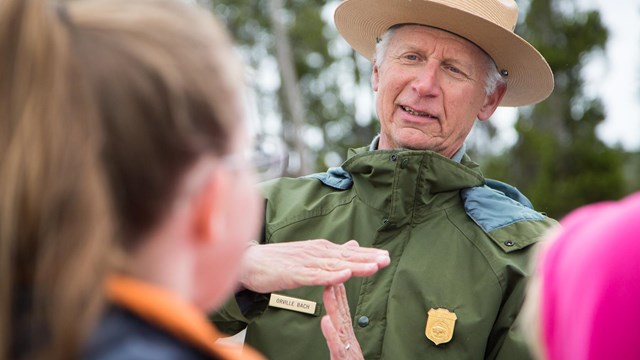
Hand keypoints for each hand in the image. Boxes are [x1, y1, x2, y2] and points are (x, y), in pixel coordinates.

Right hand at [239, 240, 389, 293]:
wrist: (250, 262)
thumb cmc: (279, 260)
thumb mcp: (309, 254)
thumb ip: (332, 253)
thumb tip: (353, 245)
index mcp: (320, 249)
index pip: (349, 252)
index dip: (367, 254)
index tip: (386, 256)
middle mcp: (316, 253)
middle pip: (346, 256)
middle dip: (367, 258)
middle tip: (387, 259)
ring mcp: (306, 263)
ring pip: (335, 265)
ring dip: (355, 265)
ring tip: (374, 266)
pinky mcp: (295, 274)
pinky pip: (316, 276)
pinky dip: (331, 276)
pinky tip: (344, 275)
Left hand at [321, 284, 363, 359]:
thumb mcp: (348, 349)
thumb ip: (342, 338)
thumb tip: (336, 324)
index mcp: (348, 336)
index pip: (343, 312)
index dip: (340, 296)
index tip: (337, 280)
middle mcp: (347, 339)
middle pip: (341, 313)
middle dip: (336, 294)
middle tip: (332, 276)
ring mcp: (345, 347)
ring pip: (338, 324)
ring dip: (333, 306)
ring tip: (328, 291)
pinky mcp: (341, 357)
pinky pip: (336, 344)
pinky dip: (330, 332)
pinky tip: (325, 321)